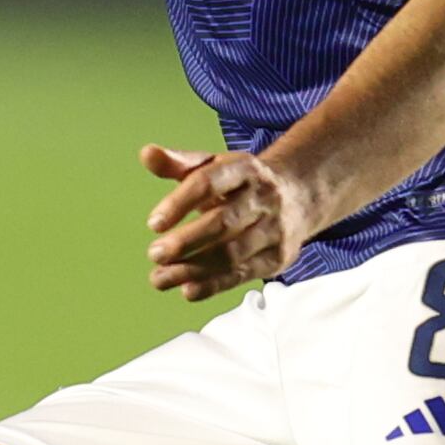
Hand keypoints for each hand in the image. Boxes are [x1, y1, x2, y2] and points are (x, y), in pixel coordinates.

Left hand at [139, 142, 315, 298]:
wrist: (298, 196)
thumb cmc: (240, 182)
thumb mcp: (214, 164)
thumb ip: (178, 163)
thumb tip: (146, 154)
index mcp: (244, 168)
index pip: (209, 183)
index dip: (180, 203)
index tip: (153, 223)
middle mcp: (263, 198)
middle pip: (223, 222)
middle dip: (187, 241)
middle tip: (154, 254)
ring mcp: (274, 229)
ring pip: (232, 253)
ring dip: (193, 269)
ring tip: (159, 278)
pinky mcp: (278, 257)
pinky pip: (243, 274)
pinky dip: (214, 285)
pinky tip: (187, 290)